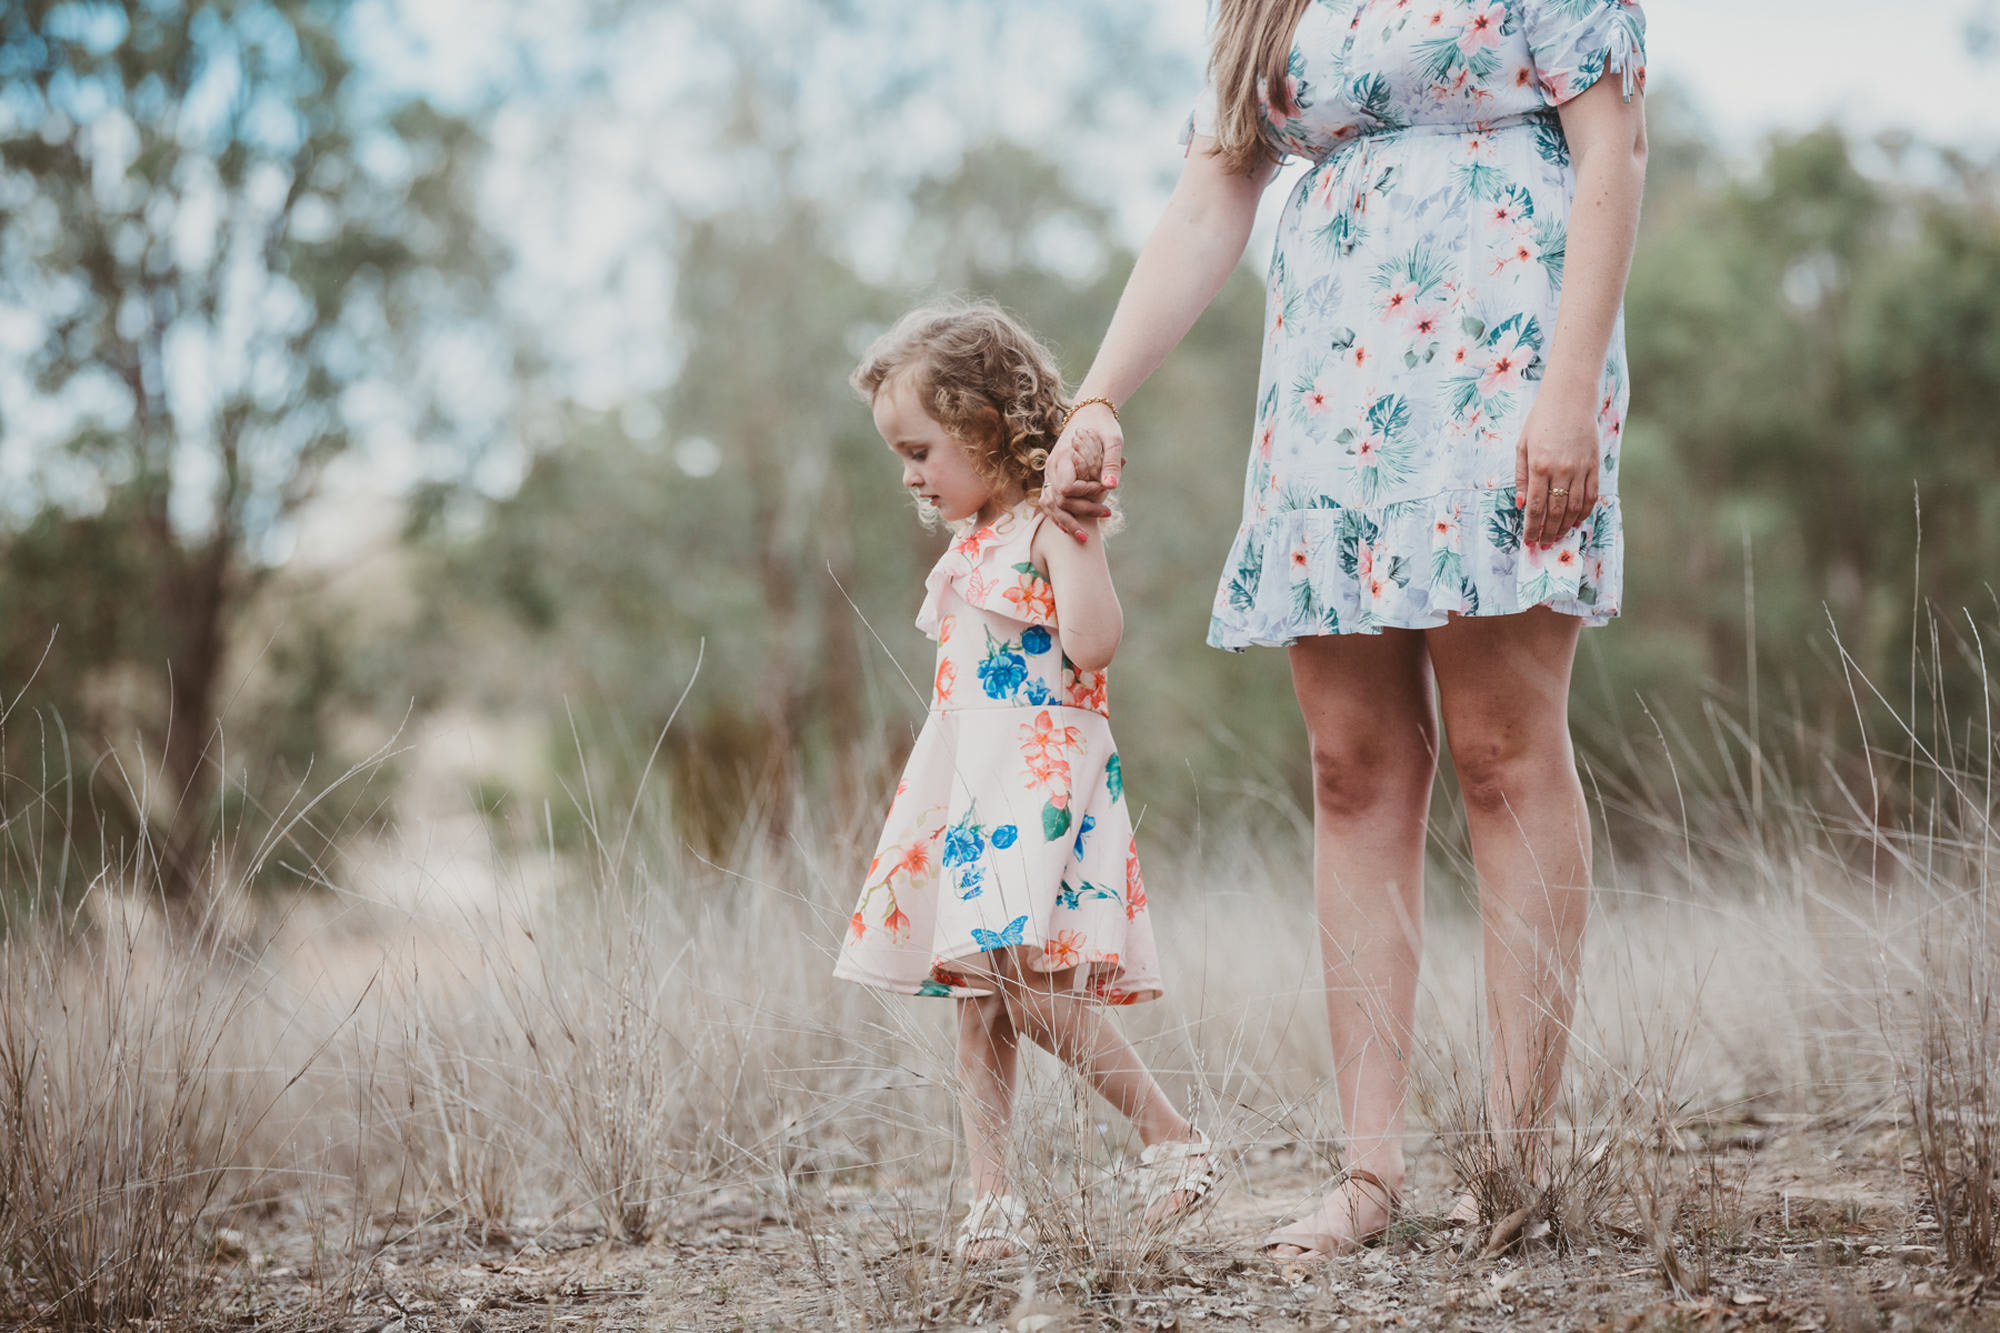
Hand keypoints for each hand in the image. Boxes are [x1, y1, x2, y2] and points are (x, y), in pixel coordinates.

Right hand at [1038, 402, 1123, 540]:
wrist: (1089, 413)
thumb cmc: (1103, 426)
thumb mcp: (1113, 441)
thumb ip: (1111, 463)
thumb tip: (1111, 488)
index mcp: (1064, 456)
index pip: (1066, 487)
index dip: (1085, 494)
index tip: (1104, 491)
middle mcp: (1052, 466)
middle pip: (1058, 500)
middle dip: (1081, 513)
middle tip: (1107, 515)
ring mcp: (1049, 473)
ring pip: (1050, 505)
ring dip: (1066, 522)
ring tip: (1086, 537)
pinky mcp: (1052, 478)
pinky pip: (1048, 502)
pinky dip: (1058, 517)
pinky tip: (1071, 529)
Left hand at [1513, 392, 1599, 545]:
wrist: (1570, 399)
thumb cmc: (1541, 421)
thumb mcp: (1522, 446)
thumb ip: (1521, 476)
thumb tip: (1522, 505)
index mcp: (1539, 466)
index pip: (1535, 506)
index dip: (1532, 528)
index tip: (1529, 541)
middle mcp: (1561, 470)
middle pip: (1555, 511)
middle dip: (1548, 532)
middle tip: (1543, 544)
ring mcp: (1580, 469)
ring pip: (1574, 508)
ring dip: (1565, 526)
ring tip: (1557, 537)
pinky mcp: (1594, 466)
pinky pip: (1591, 496)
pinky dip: (1584, 512)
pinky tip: (1576, 522)